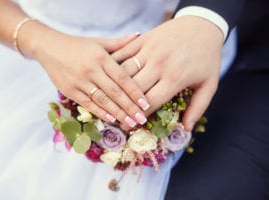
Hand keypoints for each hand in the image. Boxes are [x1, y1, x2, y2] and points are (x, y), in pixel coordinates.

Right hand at [20, 22, 149, 126]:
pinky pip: (88, 103)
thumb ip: (119, 43)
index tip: (146, 103)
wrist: (48, 47)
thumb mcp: (99, 42)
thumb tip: (139, 35)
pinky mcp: (69, 90)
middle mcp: (91, 70)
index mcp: (101, 57)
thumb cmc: (78, 45)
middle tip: (142, 119)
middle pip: (115, 92)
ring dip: (118, 113)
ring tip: (131, 123)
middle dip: (130, 107)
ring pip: (102, 100)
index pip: (123, 77)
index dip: (135, 92)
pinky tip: (112, 119)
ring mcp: (79, 81)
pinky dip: (100, 112)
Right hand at [112, 16, 223, 130]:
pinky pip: (122, 54)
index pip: (150, 103)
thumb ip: (198, 107)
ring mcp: (149, 50)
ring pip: (123, 72)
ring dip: (114, 87)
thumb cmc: (206, 57)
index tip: (127, 127)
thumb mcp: (209, 84)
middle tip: (117, 116)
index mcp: (175, 78)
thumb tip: (187, 128)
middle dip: (123, 106)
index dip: (136, 118)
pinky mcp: (142, 39)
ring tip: (110, 100)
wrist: (202, 24)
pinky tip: (108, 77)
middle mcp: (159, 64)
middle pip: (133, 90)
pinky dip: (113, 66)